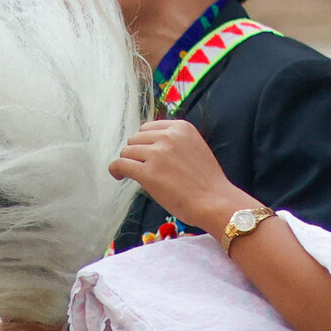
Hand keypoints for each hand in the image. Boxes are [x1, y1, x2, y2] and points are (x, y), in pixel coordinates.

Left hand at [108, 120, 255, 232]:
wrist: (215, 202)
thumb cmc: (207, 182)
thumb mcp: (195, 148)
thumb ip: (175, 142)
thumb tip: (148, 144)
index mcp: (181, 127)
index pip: (149, 128)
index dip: (144, 142)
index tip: (145, 154)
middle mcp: (168, 136)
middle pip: (136, 138)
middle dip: (136, 152)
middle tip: (141, 167)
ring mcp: (157, 154)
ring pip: (127, 151)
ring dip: (128, 162)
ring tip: (133, 174)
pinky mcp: (148, 173)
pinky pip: (121, 164)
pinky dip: (115, 170)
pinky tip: (118, 176)